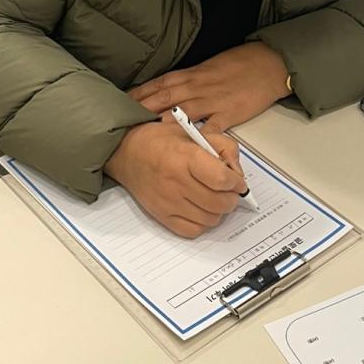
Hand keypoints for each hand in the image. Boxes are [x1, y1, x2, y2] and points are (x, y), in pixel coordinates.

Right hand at [104, 119, 246, 237]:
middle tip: (228, 190)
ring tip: (214, 197)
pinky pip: (194, 230)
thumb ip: (223, 147)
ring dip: (219, 211)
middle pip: (219, 203)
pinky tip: (200, 208)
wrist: (127, 153)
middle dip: (231, 198)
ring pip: (210, 219)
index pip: (221, 179)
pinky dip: (202, 223)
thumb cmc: (162, 141)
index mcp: (185, 156)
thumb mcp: (194, 132)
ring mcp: (169, 202)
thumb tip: (237, 173)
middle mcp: (176, 182)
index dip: (236, 182)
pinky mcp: (162, 217)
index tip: (237, 180)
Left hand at [128, 41, 290, 131]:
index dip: (136, 95)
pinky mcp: (228, 113)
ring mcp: (211, 101)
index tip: (117, 106)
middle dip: (139, 111)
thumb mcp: (205, 68)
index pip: (155, 85)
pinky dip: (199, 139)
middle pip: (161, 99)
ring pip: (180, 113)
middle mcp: (195, 87)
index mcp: (188, 75)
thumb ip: (185, 81)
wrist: (265, 64)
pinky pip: (211, 129)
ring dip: (160, 124)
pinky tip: (187, 149)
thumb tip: (162, 92)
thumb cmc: (236, 65)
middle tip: (120, 124)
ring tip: (142, 137)